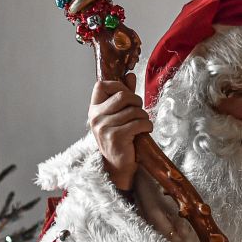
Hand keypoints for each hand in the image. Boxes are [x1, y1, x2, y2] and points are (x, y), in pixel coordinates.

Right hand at [88, 74, 151, 190]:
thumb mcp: (119, 115)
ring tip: (141, 125)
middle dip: (137, 102)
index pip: (101, 85)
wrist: (118, 166)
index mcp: (94, 109)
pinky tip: (144, 131)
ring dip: (144, 117)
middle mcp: (95, 117)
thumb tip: (130, 75)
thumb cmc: (120, 138)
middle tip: (139, 112)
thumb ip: (124, 95)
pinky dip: (147, 126)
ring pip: (134, 111)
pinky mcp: (116, 137)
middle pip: (122, 96)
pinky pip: (139, 123)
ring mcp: (104, 127)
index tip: (126, 97)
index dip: (118, 86)